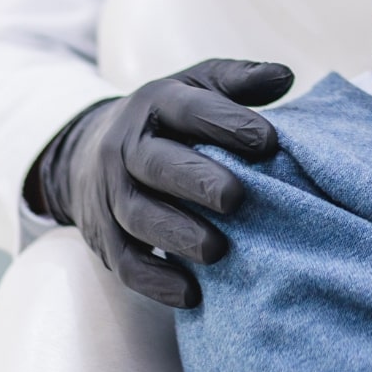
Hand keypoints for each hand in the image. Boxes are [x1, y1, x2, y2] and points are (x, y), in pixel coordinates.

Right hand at [31, 58, 292, 306]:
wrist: (86, 152)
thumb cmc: (166, 120)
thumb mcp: (196, 87)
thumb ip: (239, 81)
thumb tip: (285, 77)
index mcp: (154, 105)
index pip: (187, 109)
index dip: (226, 122)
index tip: (270, 141)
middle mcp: (125, 148)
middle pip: (155, 164)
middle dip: (194, 180)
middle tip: (235, 197)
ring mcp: (110, 195)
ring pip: (137, 216)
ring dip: (176, 235)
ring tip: (218, 251)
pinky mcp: (104, 238)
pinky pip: (126, 264)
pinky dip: (156, 282)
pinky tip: (192, 294)